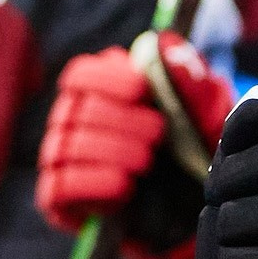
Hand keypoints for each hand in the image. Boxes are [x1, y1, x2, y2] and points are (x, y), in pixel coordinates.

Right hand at [36, 35, 232, 244]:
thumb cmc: (186, 148)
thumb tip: (168, 49)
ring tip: (146, 161)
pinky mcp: (56, 196)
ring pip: (70, 146)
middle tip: (158, 133)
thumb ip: (190, 84)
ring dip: (111, 151)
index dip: (108, 79)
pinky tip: (124, 186)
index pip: (81, 75)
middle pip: (79, 110)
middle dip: (121, 120)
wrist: (180, 209)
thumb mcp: (200, 117)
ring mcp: (59, 157)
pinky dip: (93, 183)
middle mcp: (69, 119)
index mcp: (94, 91)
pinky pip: (61, 184)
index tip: (142, 90)